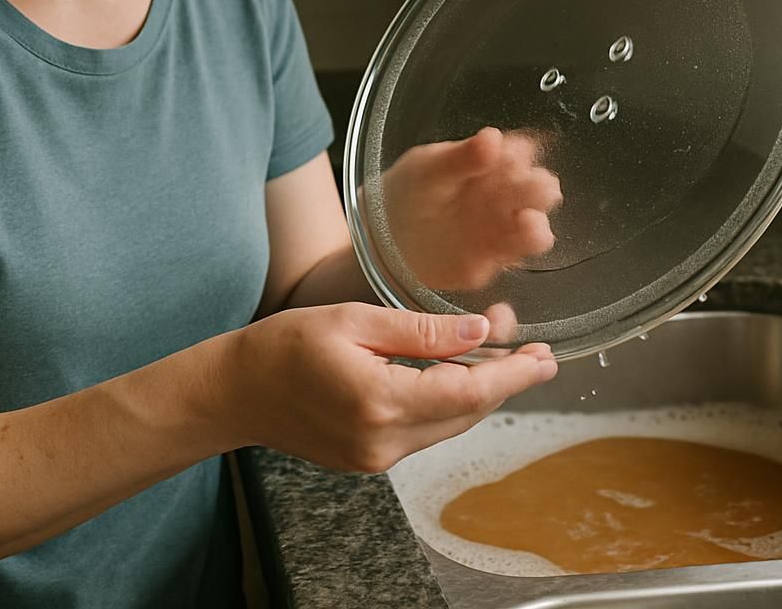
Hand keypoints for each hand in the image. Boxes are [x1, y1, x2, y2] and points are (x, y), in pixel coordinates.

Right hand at [227, 302, 556, 472]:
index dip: (514, 375)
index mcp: (379, 402)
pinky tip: (453, 375)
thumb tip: (479, 332)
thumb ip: (421, 331)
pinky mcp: (370, 461)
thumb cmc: (284, 346)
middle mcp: (383, 442)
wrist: (236, 392)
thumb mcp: (354, 320)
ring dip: (478, 391)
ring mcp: (377, 458)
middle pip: (467, 414)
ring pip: (450, 426)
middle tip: (530, 346)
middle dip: (504, 380)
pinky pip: (426, 432)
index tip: (545, 358)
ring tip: (499, 351)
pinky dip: (447, 404)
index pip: (469, 393)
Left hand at [380, 127, 561, 290]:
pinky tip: (509, 244)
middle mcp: (502, 195)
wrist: (381, 239)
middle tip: (530, 185)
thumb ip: (461, 158)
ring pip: (535, 226)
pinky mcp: (492, 259)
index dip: (522, 155)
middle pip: (538, 188)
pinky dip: (519, 251)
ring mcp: (500, 227)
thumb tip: (493, 138)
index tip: (514, 156)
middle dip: (539, 187)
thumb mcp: (427, 169)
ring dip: (536, 224)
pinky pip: (517, 255)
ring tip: (526, 220)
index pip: (521, 153)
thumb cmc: (405, 195)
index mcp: (489, 165)